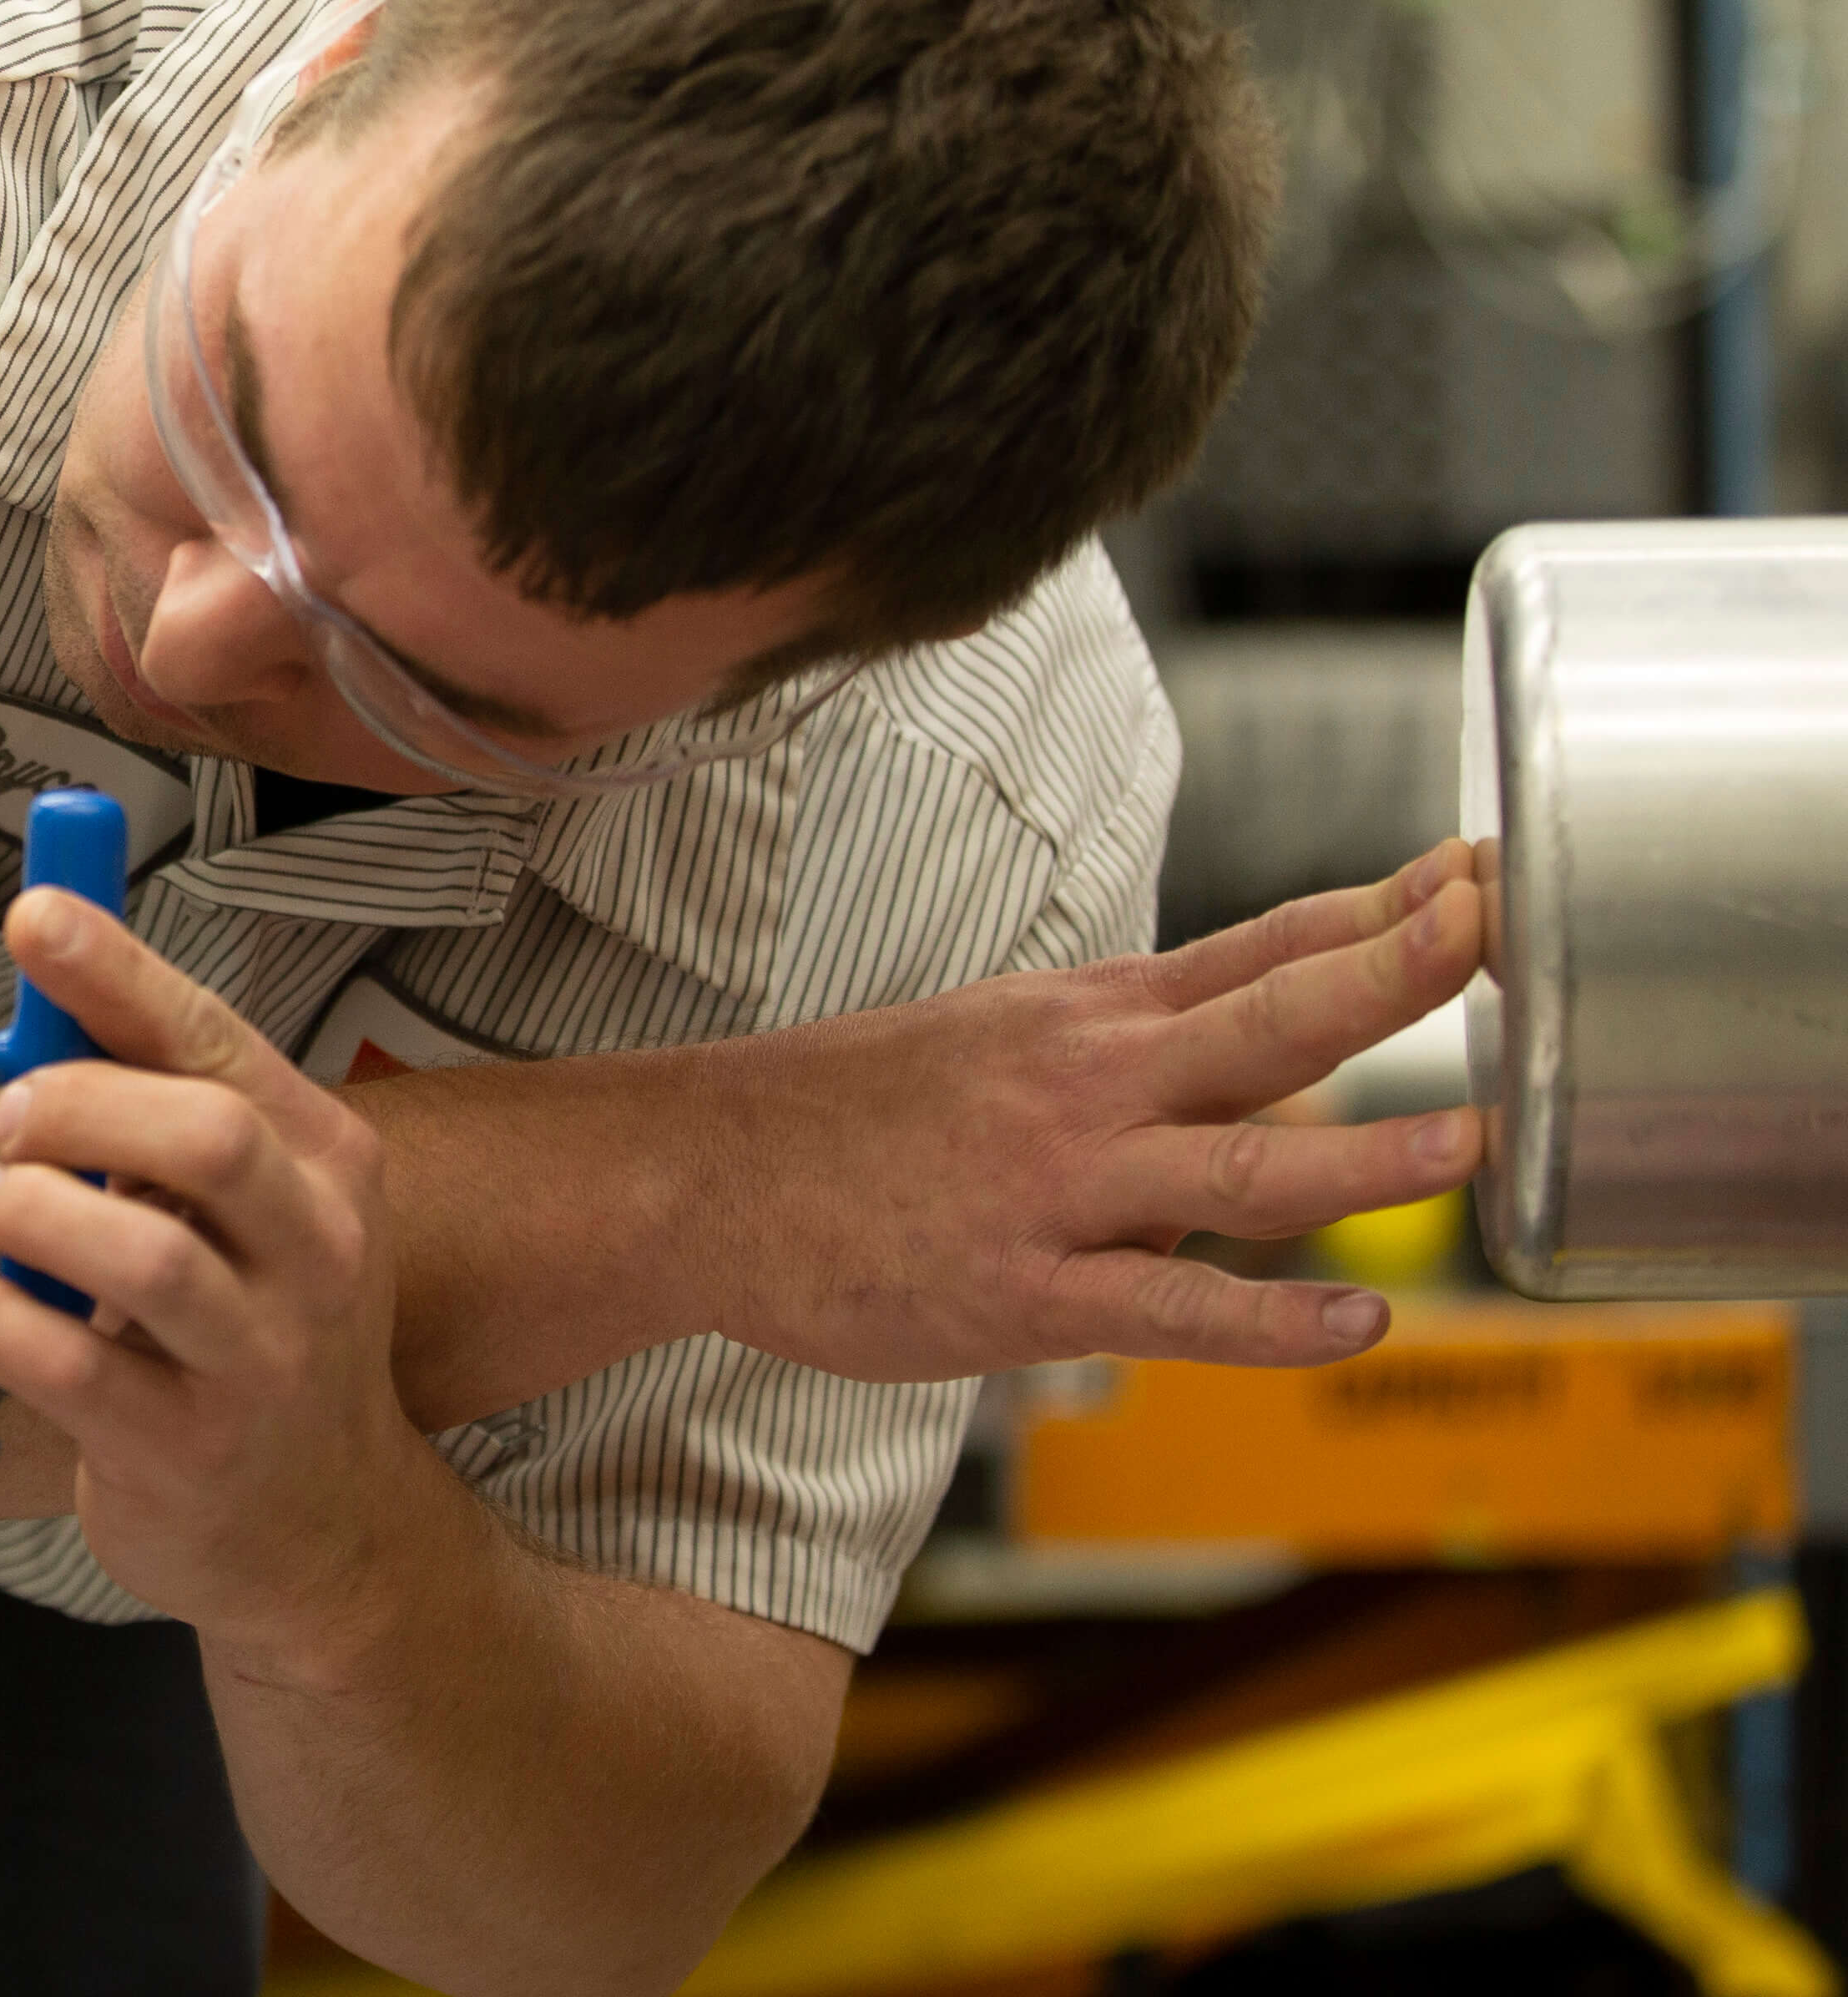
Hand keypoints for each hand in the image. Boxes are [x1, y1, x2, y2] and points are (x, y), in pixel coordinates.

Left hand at [0, 888, 430, 1661]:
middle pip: (205, 1137)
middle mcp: (315, 1256)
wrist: (324, 1533)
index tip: (31, 918)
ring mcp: (262, 1364)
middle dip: (80, 1103)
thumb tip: (43, 959)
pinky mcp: (189, 1455)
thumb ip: (156, 1094)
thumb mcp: (243, 1206)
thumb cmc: (253, 1330)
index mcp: (326, 1165)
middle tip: (5, 1120)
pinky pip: (72, 1372)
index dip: (119, 974)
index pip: (219, 1041)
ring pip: (146, 1258)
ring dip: (32, 1210)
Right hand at [687, 843, 1490, 1376]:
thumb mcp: (992, 1035)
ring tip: (1471, 1135)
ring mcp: (1057, 1187)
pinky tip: (1353, 1324)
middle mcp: (1085, 1084)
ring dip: (1364, 1154)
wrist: (697, 1175)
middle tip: (1498, 926)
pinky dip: (1268, 1321)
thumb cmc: (847, 1112)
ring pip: (1238, 1165)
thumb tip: (1255, 1050)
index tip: (1481, 872)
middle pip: (1268, 1019)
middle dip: (1393, 973)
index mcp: (1084, 1017)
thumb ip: (1128, 1046)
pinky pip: (1167, 1305)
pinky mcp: (1023, 1290)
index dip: (1378, 912)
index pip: (1259, 948)